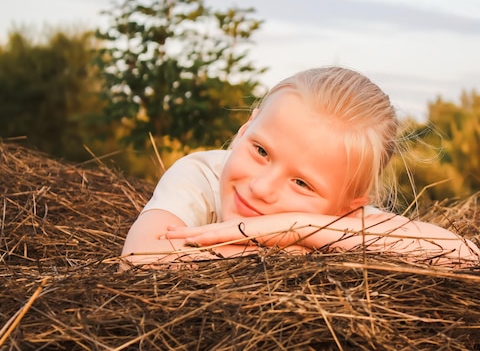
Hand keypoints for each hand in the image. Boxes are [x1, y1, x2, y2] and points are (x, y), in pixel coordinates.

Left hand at [164, 214, 308, 248]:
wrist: (309, 227)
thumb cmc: (294, 239)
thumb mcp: (272, 247)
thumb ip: (260, 250)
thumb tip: (253, 257)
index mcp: (243, 232)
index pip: (216, 233)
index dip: (197, 234)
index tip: (180, 237)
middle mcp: (240, 227)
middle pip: (207, 230)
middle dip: (185, 232)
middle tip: (164, 232)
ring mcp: (243, 227)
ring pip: (210, 230)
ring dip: (189, 234)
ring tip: (169, 235)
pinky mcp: (248, 231)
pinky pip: (224, 234)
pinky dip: (207, 236)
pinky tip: (193, 238)